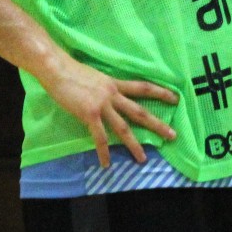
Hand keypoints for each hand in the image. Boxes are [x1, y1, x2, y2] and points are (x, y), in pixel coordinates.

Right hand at [38, 56, 177, 168]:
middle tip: (173, 135)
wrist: (56, 68)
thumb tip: (107, 95)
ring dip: (134, 145)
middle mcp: (113, 94)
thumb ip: (104, 87)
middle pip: (140, 111)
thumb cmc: (71, 71)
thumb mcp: (95, 77)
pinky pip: (99, 137)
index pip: (143, 87)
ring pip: (123, 128)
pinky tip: (106, 164)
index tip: (175, 98)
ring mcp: (102, 105)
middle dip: (157, 124)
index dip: (160, 92)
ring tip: (143, 159)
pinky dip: (103, 152)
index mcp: (115, 84)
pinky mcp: (89, 114)